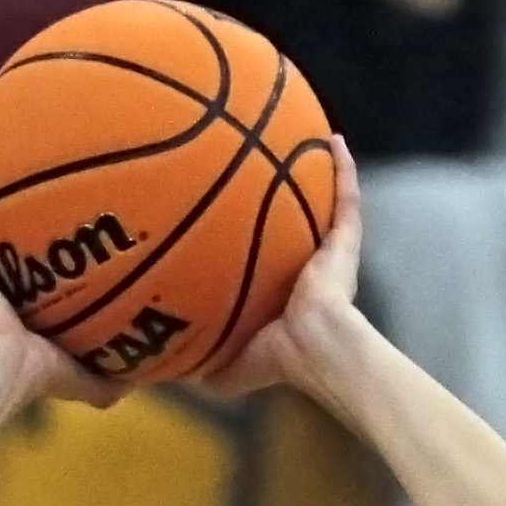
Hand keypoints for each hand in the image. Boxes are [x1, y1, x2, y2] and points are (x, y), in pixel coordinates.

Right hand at [0, 154, 122, 413]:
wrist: (1, 370)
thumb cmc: (40, 375)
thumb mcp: (89, 375)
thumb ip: (117, 375)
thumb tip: (153, 371)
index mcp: (19, 306)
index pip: (30, 271)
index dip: (43, 250)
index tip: (64, 224)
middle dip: (10, 212)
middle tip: (30, 179)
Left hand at [200, 136, 364, 398]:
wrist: (318, 350)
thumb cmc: (278, 359)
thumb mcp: (227, 364)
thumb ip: (198, 361)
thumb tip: (157, 371)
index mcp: (279, 291)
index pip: (260, 255)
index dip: (242, 232)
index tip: (218, 206)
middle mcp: (304, 267)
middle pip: (287, 219)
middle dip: (273, 191)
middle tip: (249, 157)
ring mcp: (328, 253)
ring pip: (320, 203)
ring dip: (312, 171)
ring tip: (294, 134)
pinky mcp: (346, 244)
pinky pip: (347, 199)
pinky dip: (345, 170)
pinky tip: (333, 140)